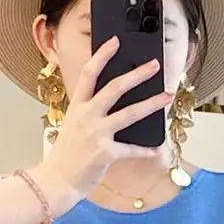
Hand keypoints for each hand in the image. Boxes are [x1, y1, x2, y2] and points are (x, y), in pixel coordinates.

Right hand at [34, 36, 173, 207]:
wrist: (57, 181)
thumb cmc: (67, 155)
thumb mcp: (73, 126)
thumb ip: (89, 112)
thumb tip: (114, 103)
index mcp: (77, 107)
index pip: (89, 73)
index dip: (103, 55)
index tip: (115, 41)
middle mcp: (87, 116)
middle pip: (115, 88)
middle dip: (137, 74)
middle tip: (154, 65)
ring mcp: (96, 134)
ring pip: (130, 114)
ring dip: (152, 104)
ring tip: (167, 95)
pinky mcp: (106, 154)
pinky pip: (131, 150)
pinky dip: (145, 150)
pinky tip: (156, 148)